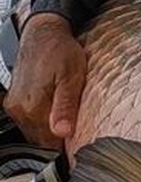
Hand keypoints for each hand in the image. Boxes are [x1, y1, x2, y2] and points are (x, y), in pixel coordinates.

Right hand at [4, 13, 86, 148]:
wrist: (43, 33)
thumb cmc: (61, 51)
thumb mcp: (72, 77)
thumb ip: (66, 106)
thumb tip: (62, 133)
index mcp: (33, 107)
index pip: (50, 144)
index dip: (68, 147)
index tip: (84, 147)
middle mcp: (19, 109)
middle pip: (41, 140)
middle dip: (60, 141)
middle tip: (82, 135)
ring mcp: (14, 105)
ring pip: (35, 132)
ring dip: (51, 132)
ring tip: (70, 122)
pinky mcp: (15, 101)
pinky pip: (29, 122)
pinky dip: (44, 123)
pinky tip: (58, 115)